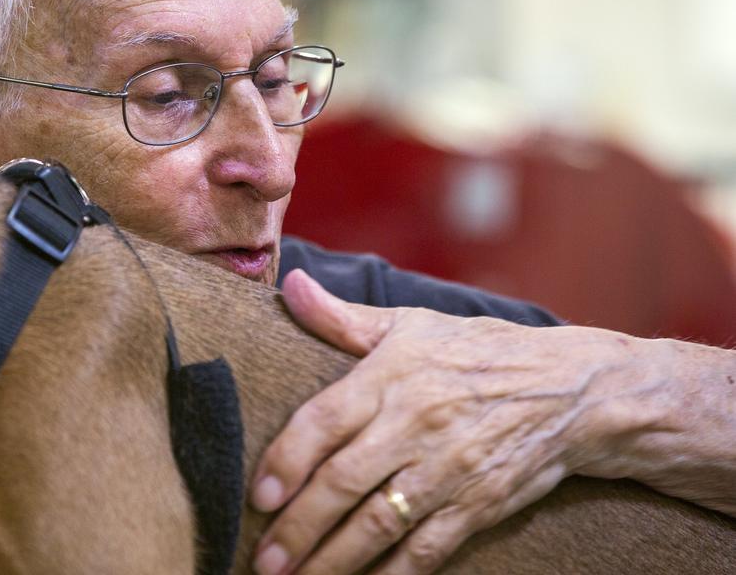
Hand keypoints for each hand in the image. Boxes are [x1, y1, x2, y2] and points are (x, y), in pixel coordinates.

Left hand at [250, 269, 643, 574]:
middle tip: (263, 559)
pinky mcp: (478, 505)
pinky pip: (426, 549)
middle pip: (343, 482)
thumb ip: (342, 318)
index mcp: (393, 376)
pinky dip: (392, 574)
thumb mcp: (412, 324)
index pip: (324, 421)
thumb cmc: (480, 352)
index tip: (258, 495)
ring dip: (333, 559)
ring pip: (378, 524)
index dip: (287, 460)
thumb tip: (290, 286)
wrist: (573, 390)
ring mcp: (448, 470)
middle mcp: (415, 425)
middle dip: (297, 527)